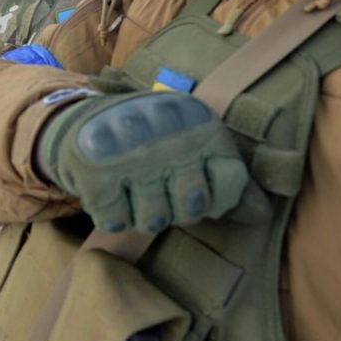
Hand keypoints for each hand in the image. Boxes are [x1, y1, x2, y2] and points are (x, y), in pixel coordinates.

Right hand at [38, 91, 248, 233]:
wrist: (80, 123)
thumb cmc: (147, 144)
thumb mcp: (190, 148)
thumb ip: (225, 179)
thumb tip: (260, 215)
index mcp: (197, 120)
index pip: (230, 181)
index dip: (214, 197)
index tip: (192, 186)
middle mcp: (167, 131)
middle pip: (192, 207)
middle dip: (173, 209)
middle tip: (156, 190)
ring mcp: (129, 150)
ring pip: (154, 220)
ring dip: (140, 215)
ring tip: (131, 191)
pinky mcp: (95, 169)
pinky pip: (116, 220)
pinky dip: (111, 216)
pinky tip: (109, 194)